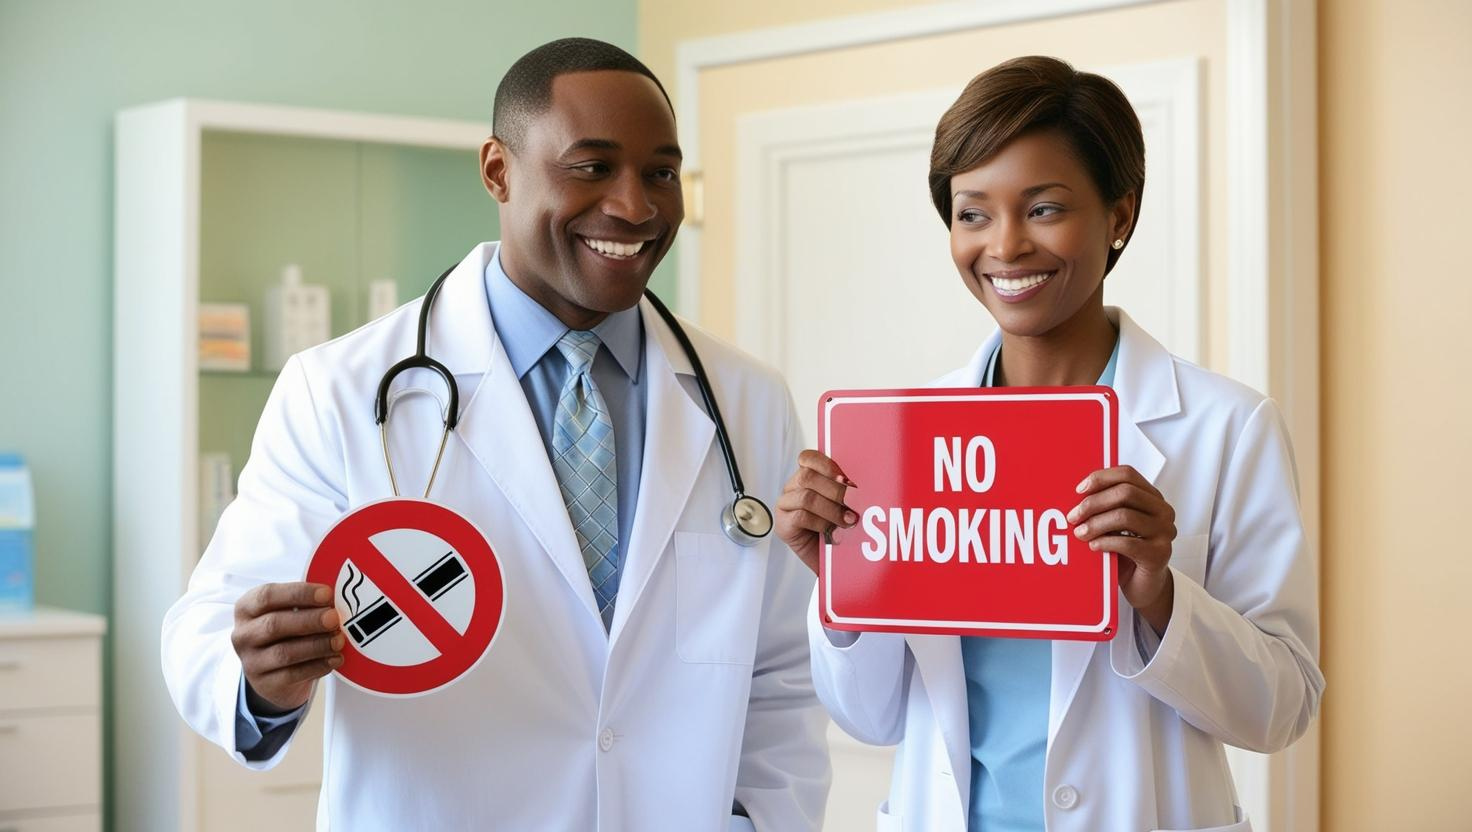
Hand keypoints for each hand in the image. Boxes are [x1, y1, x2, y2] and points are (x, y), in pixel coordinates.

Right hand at [231, 582, 343, 712]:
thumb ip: (306, 604)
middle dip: (309, 620)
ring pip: (284, 652)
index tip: (326, 593)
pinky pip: (293, 675)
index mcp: (247, 609)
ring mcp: (251, 662)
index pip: (267, 596)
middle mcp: (243, 635)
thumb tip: (333, 600)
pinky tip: (335, 659)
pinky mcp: (264, 684)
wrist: (275, 672)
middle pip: (274, 624)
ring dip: (316, 645)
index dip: (298, 593)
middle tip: (334, 618)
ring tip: (339, 640)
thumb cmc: (286, 632)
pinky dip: (318, 666)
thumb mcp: (290, 612)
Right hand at [775, 450, 857, 575]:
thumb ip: (846, 491)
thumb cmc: (839, 531)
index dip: (826, 464)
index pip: (808, 458)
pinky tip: (832, 532)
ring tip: (849, 521)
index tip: (845, 478)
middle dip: (835, 490)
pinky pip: (801, 516)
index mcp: (807, 478)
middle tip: (854, 503)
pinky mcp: (783, 525)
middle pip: (807, 476)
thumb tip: (858, 484)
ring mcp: (785, 506)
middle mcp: (793, 488)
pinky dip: (821, 523)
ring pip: (806, 497)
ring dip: (831, 509)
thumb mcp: (844, 506)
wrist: (832, 563)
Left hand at [1068, 466, 1177, 633]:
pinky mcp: (1159, 554)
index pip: (1127, 474)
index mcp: (1152, 498)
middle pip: (1125, 493)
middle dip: (1093, 503)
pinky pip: (1128, 543)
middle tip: (1072, 516)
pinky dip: (1105, 542)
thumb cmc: (1126, 552)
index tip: (1079, 490)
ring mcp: (1165, 532)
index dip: (1101, 478)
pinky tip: (1093, 546)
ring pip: (1125, 516)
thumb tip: (1076, 496)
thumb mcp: (1115, 525)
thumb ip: (1105, 508)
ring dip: (1096, 524)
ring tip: (1080, 533)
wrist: (1143, 584)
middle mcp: (1163, 511)